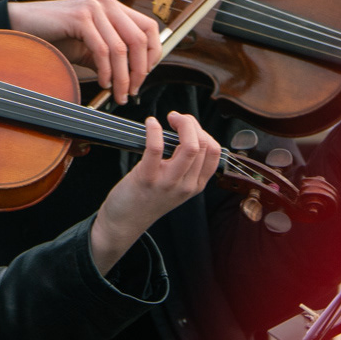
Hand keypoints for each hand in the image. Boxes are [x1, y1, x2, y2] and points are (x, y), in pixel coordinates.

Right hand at [7, 0, 160, 104]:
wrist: (21, 24)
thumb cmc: (53, 35)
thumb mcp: (87, 46)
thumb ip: (109, 56)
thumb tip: (130, 77)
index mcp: (112, 6)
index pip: (149, 27)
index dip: (153, 54)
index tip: (144, 76)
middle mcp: (107, 3)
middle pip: (140, 38)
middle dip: (140, 70)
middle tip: (132, 90)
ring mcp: (94, 8)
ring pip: (121, 48)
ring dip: (123, 76)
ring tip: (117, 93)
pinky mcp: (80, 18)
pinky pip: (102, 50)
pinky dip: (106, 71)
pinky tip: (103, 82)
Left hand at [91, 112, 220, 273]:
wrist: (125, 221)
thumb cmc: (147, 198)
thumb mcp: (175, 186)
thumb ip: (184, 165)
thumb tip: (185, 132)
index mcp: (196, 184)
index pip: (215, 151)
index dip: (203, 131)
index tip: (187, 125)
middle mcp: (187, 185)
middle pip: (203, 145)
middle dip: (191, 123)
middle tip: (176, 118)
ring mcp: (168, 183)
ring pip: (189, 147)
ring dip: (182, 125)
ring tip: (168, 118)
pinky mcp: (147, 179)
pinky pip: (156, 148)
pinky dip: (154, 130)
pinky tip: (150, 123)